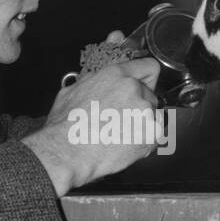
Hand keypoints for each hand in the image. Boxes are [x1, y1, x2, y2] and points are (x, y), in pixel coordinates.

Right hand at [25, 56, 161, 195]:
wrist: (68, 153)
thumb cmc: (65, 127)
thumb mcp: (71, 92)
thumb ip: (92, 83)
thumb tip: (95, 82)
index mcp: (116, 76)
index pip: (149, 67)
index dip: (147, 79)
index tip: (146, 86)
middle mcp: (133, 89)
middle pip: (150, 96)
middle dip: (140, 108)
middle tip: (121, 122)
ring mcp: (144, 111)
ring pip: (152, 118)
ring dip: (141, 127)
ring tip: (119, 138)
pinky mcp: (151, 134)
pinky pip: (154, 139)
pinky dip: (143, 145)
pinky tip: (124, 148)